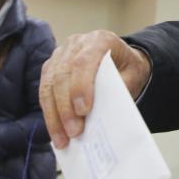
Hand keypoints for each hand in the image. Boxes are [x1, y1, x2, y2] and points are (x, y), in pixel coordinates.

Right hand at [39, 30, 151, 148]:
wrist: (121, 59)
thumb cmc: (128, 68)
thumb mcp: (134, 76)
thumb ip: (120, 89)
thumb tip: (103, 115)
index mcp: (100, 40)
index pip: (83, 62)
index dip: (80, 87)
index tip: (83, 111)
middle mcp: (76, 43)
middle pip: (62, 75)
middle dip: (66, 107)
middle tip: (74, 132)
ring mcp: (60, 54)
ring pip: (49, 84)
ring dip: (54, 115)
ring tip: (62, 139)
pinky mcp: (50, 67)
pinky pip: (44, 91)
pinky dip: (49, 113)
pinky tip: (56, 131)